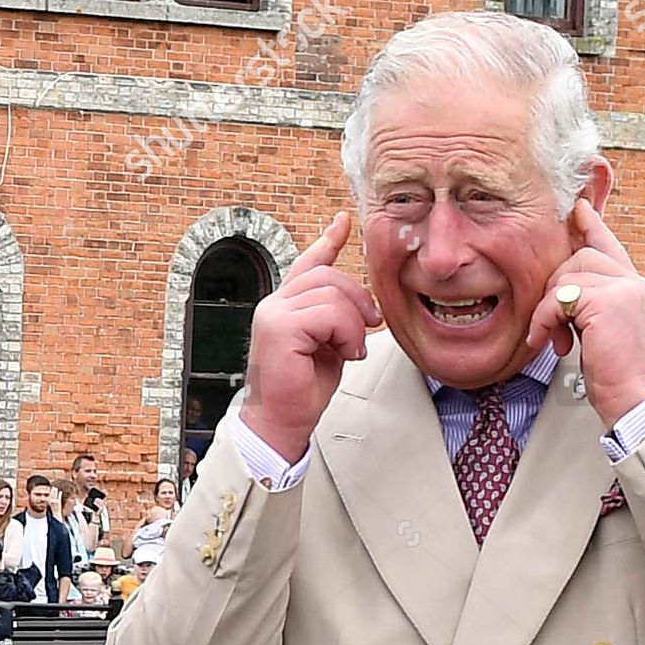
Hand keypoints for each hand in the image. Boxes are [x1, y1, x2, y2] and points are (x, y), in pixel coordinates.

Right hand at [242, 212, 383, 461]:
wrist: (282, 422)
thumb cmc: (302, 391)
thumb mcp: (329, 347)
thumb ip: (338, 320)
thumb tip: (364, 307)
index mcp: (287, 305)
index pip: (308, 262)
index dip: (328, 240)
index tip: (343, 222)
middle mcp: (276, 303)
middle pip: (328, 275)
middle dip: (358, 300)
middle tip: (370, 326)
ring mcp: (274, 312)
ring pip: (332, 294)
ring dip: (353, 325)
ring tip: (349, 349)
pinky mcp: (279, 327)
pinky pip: (329, 314)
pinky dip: (346, 334)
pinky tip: (343, 353)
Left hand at [526, 200, 644, 428]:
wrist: (636, 401)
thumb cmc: (618, 377)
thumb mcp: (602, 331)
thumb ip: (590, 304)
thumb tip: (562, 288)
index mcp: (635, 288)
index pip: (609, 245)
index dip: (591, 225)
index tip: (578, 208)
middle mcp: (633, 283)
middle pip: (579, 259)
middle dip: (555, 292)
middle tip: (554, 329)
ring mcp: (623, 290)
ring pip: (566, 277)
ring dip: (548, 310)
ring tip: (554, 340)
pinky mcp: (606, 302)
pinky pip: (559, 298)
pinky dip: (545, 320)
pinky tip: (549, 342)